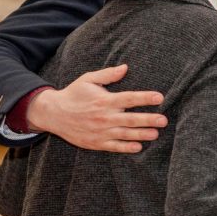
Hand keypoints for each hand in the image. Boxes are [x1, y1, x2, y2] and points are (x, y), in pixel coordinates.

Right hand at [26, 64, 166, 152]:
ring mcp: (100, 131)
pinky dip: (126, 147)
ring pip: (125, 134)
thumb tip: (126, 67)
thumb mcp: (88, 80)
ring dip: (141, 134)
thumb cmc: (73, 94)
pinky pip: (114, 146)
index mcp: (104, 101)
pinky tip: (138, 147)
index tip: (159, 97)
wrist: (53, 114)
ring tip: (156, 134)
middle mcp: (104, 117)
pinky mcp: (96, 143)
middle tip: (164, 120)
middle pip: (130, 119)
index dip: (145, 98)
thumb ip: (108, 74)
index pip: (129, 99)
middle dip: (148, 119)